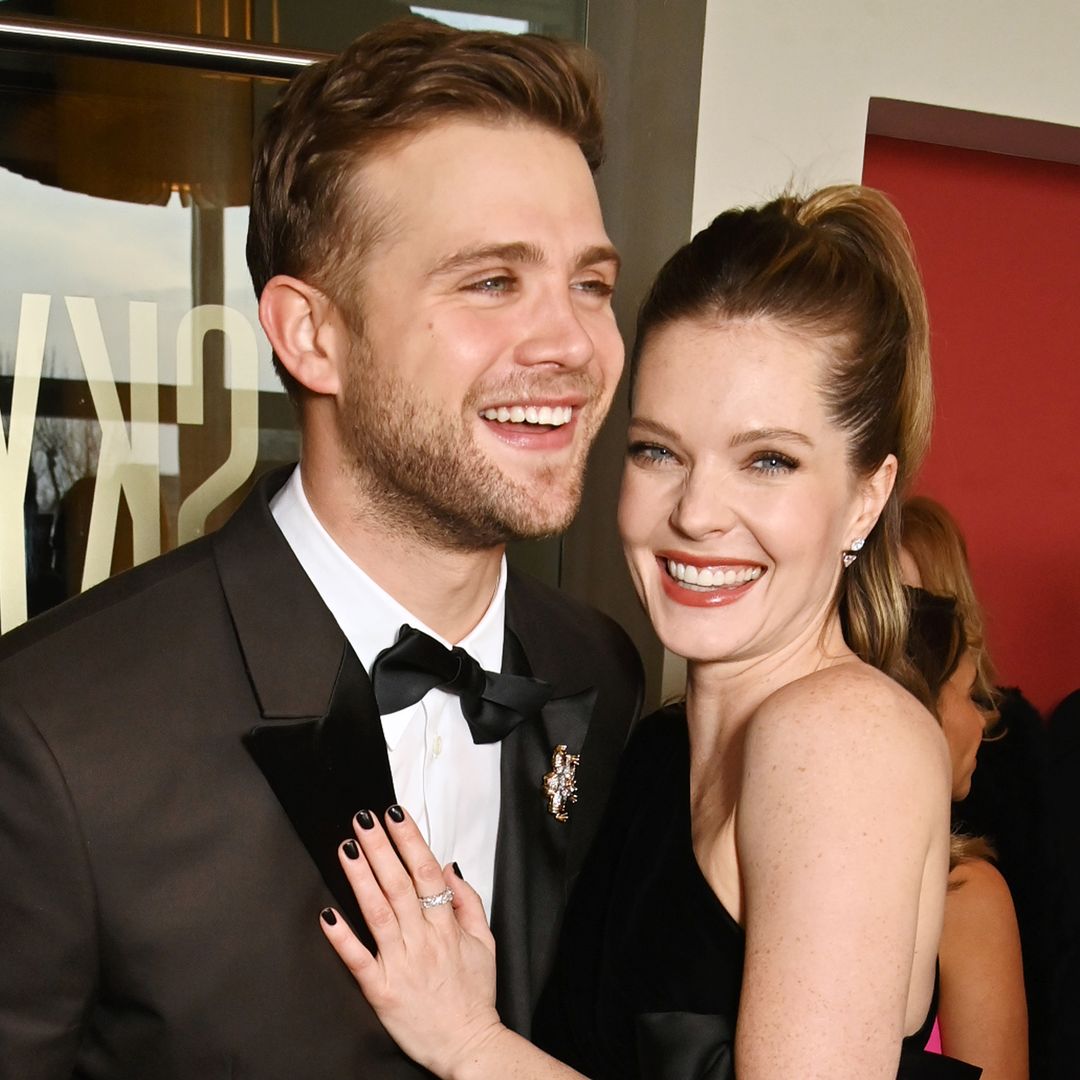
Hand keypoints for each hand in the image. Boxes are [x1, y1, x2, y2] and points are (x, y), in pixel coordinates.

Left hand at [320, 807, 504, 1079]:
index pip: (426, 871)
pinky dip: (343, 937)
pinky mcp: (382, 990)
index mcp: (446, 925)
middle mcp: (423, 938)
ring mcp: (402, 963)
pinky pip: (359, 960)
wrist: (469, 1045)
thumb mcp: (485, 942)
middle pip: (398, 883)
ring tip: (347, 848)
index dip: (409, 840)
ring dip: (361, 877)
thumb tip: (451, 867)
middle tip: (363, 819)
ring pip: (378, 912)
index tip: (394, 814)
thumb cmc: (475, 995)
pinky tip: (327, 914)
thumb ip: (468, 902)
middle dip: (380, 847)